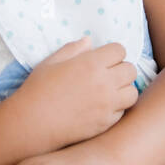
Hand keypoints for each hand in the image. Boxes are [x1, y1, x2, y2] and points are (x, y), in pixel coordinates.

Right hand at [11, 37, 138, 146]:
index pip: (120, 50)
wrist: (31, 123)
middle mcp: (104, 83)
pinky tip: (102, 107)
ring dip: (124, 89)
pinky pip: (122, 111)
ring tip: (109, 91)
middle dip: (121, 69)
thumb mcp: (51, 62)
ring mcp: (107, 105)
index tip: (104, 59)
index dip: (112, 53)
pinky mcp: (106, 123)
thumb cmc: (37, 89)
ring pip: (132, 92)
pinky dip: (116, 108)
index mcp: (91, 63)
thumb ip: (73, 49)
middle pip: (131, 70)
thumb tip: (89, 41)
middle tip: (108, 75)